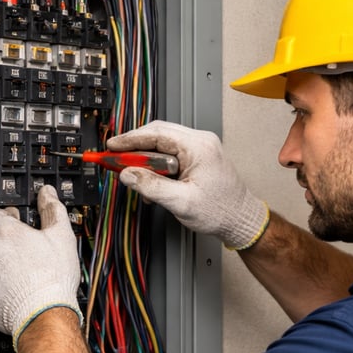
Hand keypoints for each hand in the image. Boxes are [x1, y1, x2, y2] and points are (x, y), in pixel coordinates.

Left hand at [0, 185, 81, 349]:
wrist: (44, 314)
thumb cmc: (53, 280)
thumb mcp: (61, 237)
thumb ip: (51, 210)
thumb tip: (47, 194)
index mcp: (5, 231)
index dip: (1, 217)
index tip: (10, 223)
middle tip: (17, 250)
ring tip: (12, 271)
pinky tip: (6, 285)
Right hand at [107, 121, 268, 249]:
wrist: (241, 220)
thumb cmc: (221, 211)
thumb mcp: (181, 202)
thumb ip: (152, 187)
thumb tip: (128, 175)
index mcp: (199, 147)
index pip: (156, 133)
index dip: (130, 139)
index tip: (112, 147)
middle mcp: (201, 141)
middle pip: (158, 133)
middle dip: (135, 147)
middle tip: (117, 161)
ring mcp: (201, 147)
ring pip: (163, 143)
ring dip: (146, 158)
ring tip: (137, 177)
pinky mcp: (199, 156)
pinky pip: (172, 152)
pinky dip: (158, 164)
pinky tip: (153, 182)